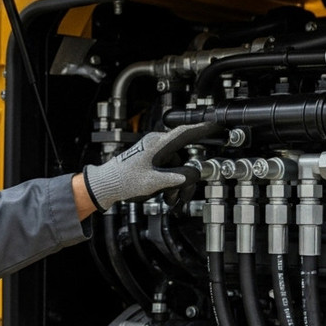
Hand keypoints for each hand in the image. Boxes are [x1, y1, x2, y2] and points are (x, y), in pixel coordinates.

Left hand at [82, 122, 217, 211]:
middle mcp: (158, 144)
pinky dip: (171, 183)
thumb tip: (192, 174)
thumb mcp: (153, 182)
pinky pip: (170, 169)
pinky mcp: (153, 158)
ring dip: (177, 185)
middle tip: (180, 198)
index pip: (185, 133)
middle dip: (185, 180)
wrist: (107, 184)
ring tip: (168, 199)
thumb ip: (175, 177)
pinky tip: (164, 195)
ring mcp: (155, 151)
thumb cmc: (124, 181)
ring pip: (179, 167)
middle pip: (185, 159)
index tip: (218, 125)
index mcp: (158, 145)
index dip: (204, 128)